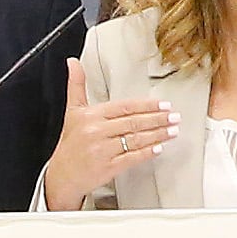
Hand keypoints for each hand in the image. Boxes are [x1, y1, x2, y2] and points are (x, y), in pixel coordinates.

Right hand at [40, 56, 179, 207]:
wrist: (62, 175)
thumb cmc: (70, 143)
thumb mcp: (72, 111)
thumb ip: (76, 85)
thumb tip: (73, 63)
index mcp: (92, 116)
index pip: (125, 107)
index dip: (146, 105)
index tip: (163, 104)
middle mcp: (97, 131)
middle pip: (134, 122)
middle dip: (158, 119)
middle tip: (174, 117)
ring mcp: (103, 150)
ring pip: (136, 139)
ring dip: (158, 134)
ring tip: (172, 130)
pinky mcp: (108, 168)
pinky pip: (132, 158)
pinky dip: (147, 153)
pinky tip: (159, 148)